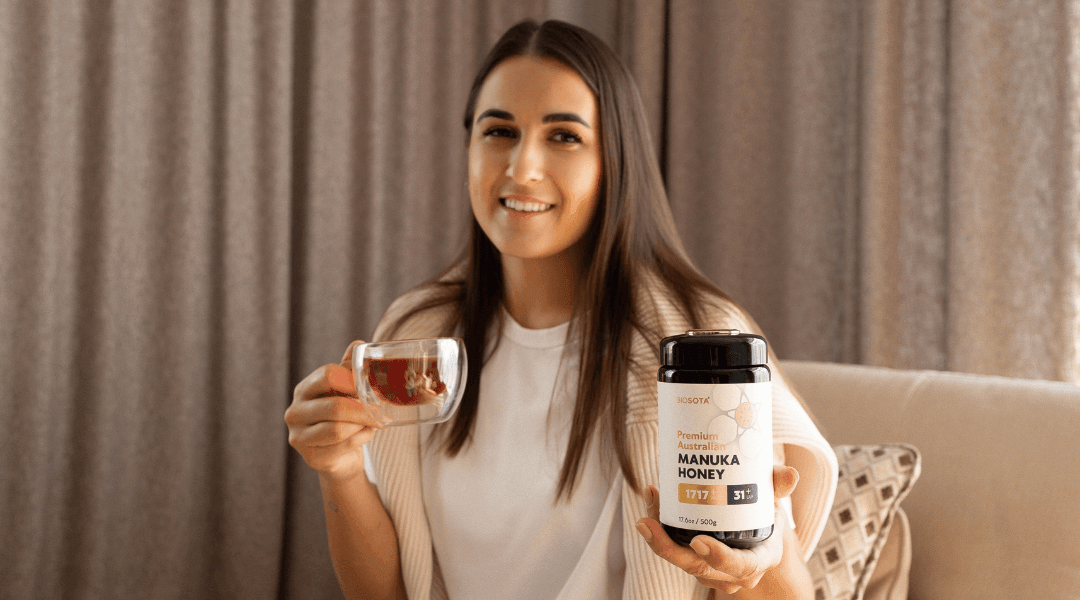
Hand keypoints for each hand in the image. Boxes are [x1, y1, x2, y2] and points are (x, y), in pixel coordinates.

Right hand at [285, 341, 388, 481]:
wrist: (339, 456)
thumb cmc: (343, 418)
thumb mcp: (344, 392)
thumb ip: (349, 369)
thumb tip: (359, 344)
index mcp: (304, 390)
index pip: (327, 374)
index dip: (353, 379)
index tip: (369, 387)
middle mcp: (295, 412)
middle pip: (335, 407)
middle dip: (364, 410)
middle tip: (382, 412)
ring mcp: (299, 437)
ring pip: (338, 430)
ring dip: (362, 426)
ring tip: (372, 423)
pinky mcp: (310, 458)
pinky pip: (343, 447)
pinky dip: (361, 440)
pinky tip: (364, 435)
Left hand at [635, 466, 799, 594]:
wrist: (755, 530)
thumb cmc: (764, 514)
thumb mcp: (773, 500)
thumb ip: (778, 485)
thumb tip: (789, 474)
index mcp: (758, 559)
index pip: (740, 566)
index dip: (718, 558)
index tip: (698, 542)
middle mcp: (732, 572)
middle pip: (698, 567)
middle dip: (668, 549)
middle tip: (647, 524)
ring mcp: (710, 571)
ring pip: (679, 558)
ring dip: (658, 533)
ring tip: (651, 498)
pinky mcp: (693, 563)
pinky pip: (672, 550)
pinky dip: (659, 528)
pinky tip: (653, 498)